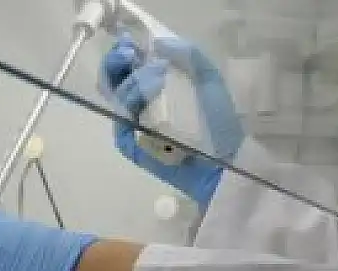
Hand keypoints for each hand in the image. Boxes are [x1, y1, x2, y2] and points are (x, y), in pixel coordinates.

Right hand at [99, 33, 243, 208]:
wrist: (223, 159)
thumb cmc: (219, 122)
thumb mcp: (209, 80)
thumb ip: (189, 55)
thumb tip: (157, 43)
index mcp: (157, 86)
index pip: (128, 65)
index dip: (123, 53)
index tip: (129, 45)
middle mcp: (141, 103)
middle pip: (114, 79)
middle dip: (117, 63)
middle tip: (130, 56)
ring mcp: (134, 124)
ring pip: (116, 97)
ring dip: (130, 84)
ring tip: (153, 82)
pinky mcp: (130, 143)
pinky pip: (120, 121)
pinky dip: (128, 107)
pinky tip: (143, 101)